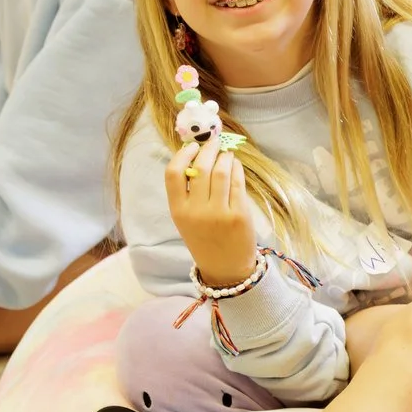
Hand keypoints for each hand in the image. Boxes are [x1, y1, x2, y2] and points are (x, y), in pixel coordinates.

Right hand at [165, 136, 259, 286]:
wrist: (226, 268)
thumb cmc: (205, 238)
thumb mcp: (186, 219)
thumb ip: (187, 193)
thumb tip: (196, 156)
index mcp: (178, 211)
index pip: (173, 174)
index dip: (182, 154)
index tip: (192, 146)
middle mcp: (196, 211)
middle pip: (200, 168)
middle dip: (208, 149)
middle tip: (213, 142)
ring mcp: (219, 213)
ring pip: (220, 172)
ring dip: (224, 157)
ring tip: (226, 154)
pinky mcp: (239, 214)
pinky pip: (237, 183)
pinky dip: (236, 169)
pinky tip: (235, 166)